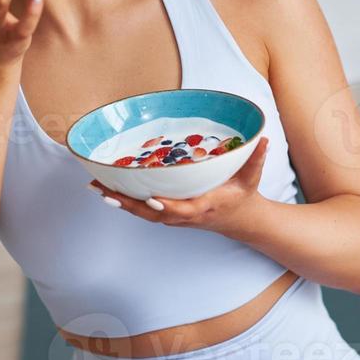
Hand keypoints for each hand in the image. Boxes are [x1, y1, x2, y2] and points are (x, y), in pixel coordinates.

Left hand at [88, 136, 270, 233]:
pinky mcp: (168, 214)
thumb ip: (256, 158)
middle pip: (152, 213)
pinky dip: (123, 201)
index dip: (166, 206)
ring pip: (143, 213)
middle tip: (105, 190)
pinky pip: (142, 210)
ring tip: (96, 187)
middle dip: (129, 203)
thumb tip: (262, 138)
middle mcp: (185, 215)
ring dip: (119, 201)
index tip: (152, 199)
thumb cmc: (244, 196)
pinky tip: (105, 190)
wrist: (241, 221)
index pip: (182, 210)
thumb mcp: (252, 178)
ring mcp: (175, 217)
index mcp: (204, 206)